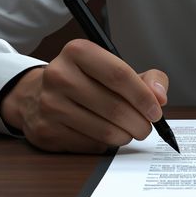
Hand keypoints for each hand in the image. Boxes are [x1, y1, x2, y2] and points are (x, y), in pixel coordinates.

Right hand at [0, 39, 168, 152]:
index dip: (143, 97)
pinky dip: (105, 144)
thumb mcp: (112, 67)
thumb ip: (145, 78)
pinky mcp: (46, 131)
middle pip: (114, 107)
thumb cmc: (84, 80)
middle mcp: (59, 75)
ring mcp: (50, 105)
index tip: (156, 111)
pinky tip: (104, 135)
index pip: (119, 75)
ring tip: (129, 131)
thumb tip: (160, 96)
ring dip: (125, 136)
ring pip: (104, 131)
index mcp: (77, 52)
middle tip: (146, 127)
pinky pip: (90, 145)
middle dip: (139, 123)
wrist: (35, 95)